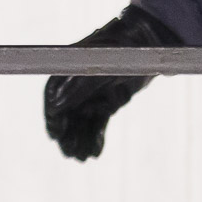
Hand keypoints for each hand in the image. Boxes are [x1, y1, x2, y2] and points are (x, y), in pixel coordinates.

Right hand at [43, 4, 182, 159]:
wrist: (149, 44)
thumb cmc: (120, 50)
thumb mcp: (99, 68)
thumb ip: (77, 86)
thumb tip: (55, 107)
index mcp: (69, 71)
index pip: (53, 98)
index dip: (52, 117)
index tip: (56, 134)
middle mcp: (78, 85)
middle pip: (66, 115)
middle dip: (66, 135)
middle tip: (70, 153)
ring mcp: (93, 95)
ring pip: (81, 123)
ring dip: (80, 141)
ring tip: (82, 157)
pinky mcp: (108, 103)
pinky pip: (97, 124)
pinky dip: (95, 138)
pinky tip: (95, 153)